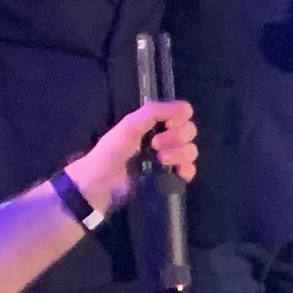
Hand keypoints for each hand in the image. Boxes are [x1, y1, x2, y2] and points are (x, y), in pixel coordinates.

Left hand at [65, 99, 196, 214]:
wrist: (101, 184)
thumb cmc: (112, 152)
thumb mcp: (129, 126)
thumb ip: (154, 112)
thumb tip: (186, 108)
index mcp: (154, 124)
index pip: (182, 115)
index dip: (179, 120)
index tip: (168, 126)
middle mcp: (163, 138)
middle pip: (189, 132)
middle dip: (177, 137)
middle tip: (156, 145)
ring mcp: (168, 159)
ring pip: (190, 151)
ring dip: (180, 154)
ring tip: (161, 161)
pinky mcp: (169, 177)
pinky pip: (189, 170)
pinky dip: (187, 170)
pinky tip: (178, 173)